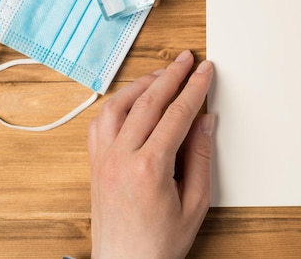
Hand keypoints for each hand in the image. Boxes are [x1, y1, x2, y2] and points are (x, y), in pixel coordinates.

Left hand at [88, 50, 213, 258]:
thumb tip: (206, 121)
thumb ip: (201, 157)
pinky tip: (132, 98)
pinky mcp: (94, 164)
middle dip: (171, 75)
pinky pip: (100, 122)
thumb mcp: (195, 202)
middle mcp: (120, 159)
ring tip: (162, 73)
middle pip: (147, 102)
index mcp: (149, 169)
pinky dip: (117, 103)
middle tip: (186, 59)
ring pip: (118, 106)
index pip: (177, 114)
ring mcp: (103, 160)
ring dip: (142, 84)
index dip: (194, 88)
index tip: (205, 71)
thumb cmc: (160, 242)